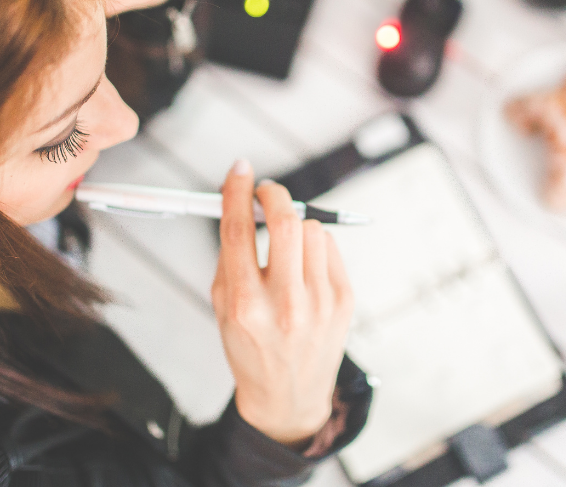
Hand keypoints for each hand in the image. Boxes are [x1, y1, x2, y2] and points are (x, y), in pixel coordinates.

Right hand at [211, 160, 354, 446]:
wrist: (288, 395)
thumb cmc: (251, 347)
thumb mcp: (221, 307)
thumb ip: (229, 255)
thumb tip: (239, 201)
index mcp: (244, 304)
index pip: (238, 230)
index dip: (237, 191)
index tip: (239, 170)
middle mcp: (284, 303)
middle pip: (284, 222)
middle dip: (274, 194)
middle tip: (265, 191)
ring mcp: (319, 302)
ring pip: (312, 230)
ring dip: (295, 225)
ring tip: (285, 246)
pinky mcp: (344, 300)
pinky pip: (330, 248)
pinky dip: (314, 246)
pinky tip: (304, 266)